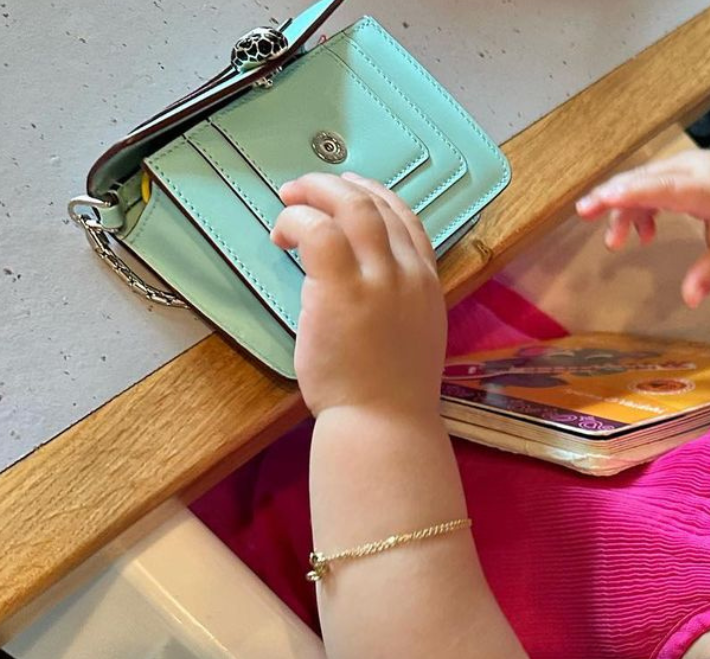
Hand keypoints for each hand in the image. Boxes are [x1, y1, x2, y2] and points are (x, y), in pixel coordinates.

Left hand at [271, 172, 445, 418]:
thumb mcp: (414, 332)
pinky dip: (295, 222)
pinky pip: (317, 231)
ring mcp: (379, 278)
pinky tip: (281, 239)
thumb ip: (398, 299)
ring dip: (314, 194)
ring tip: (288, 203)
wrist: (385, 422)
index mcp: (427, 282)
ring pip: (350, 207)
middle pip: (376, 203)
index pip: (405, 218)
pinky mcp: (341, 288)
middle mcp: (408, 272)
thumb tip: (363, 280)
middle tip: (302, 191)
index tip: (346, 189)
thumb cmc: (391, 391)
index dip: (373, 194)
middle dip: (334, 186)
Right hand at [575, 150, 709, 306]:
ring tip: (618, 243)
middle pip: (643, 178)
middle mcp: (693, 168)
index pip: (659, 188)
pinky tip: (645, 233)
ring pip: (644, 180)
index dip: (626, 194)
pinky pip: (654, 181)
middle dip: (612, 198)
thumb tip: (689, 300)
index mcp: (706, 188)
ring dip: (626, 207)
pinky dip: (642, 203)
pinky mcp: (687, 168)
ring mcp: (689, 164)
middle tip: (584, 216)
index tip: (596, 202)